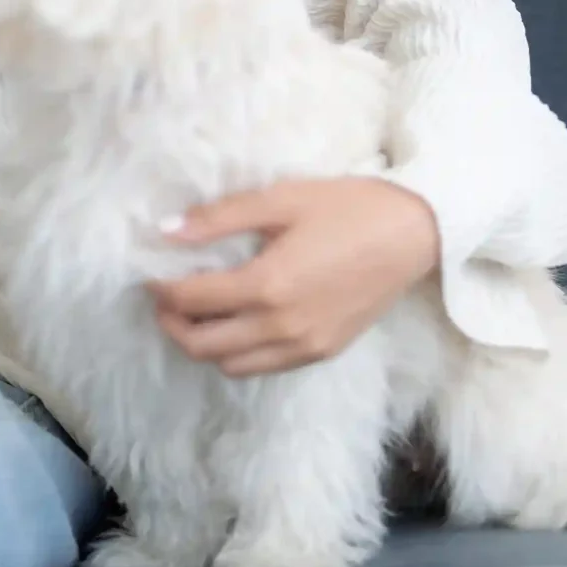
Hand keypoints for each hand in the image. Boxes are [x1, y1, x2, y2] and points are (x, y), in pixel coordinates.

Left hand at [147, 177, 439, 377]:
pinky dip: (239, 354)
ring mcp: (305, 345)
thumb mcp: (280, 199)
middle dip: (172, 323)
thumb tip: (165, 232)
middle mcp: (282, 326)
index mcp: (268, 286)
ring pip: (231, 366)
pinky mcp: (324, 352)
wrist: (416, 232)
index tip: (150, 273)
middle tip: (165, 297)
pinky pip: (265, 367)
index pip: (192, 301)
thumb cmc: (349, 207)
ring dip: (204, 344)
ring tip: (198, 312)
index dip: (161, 289)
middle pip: (203, 346)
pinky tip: (238, 323)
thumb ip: (219, 218)